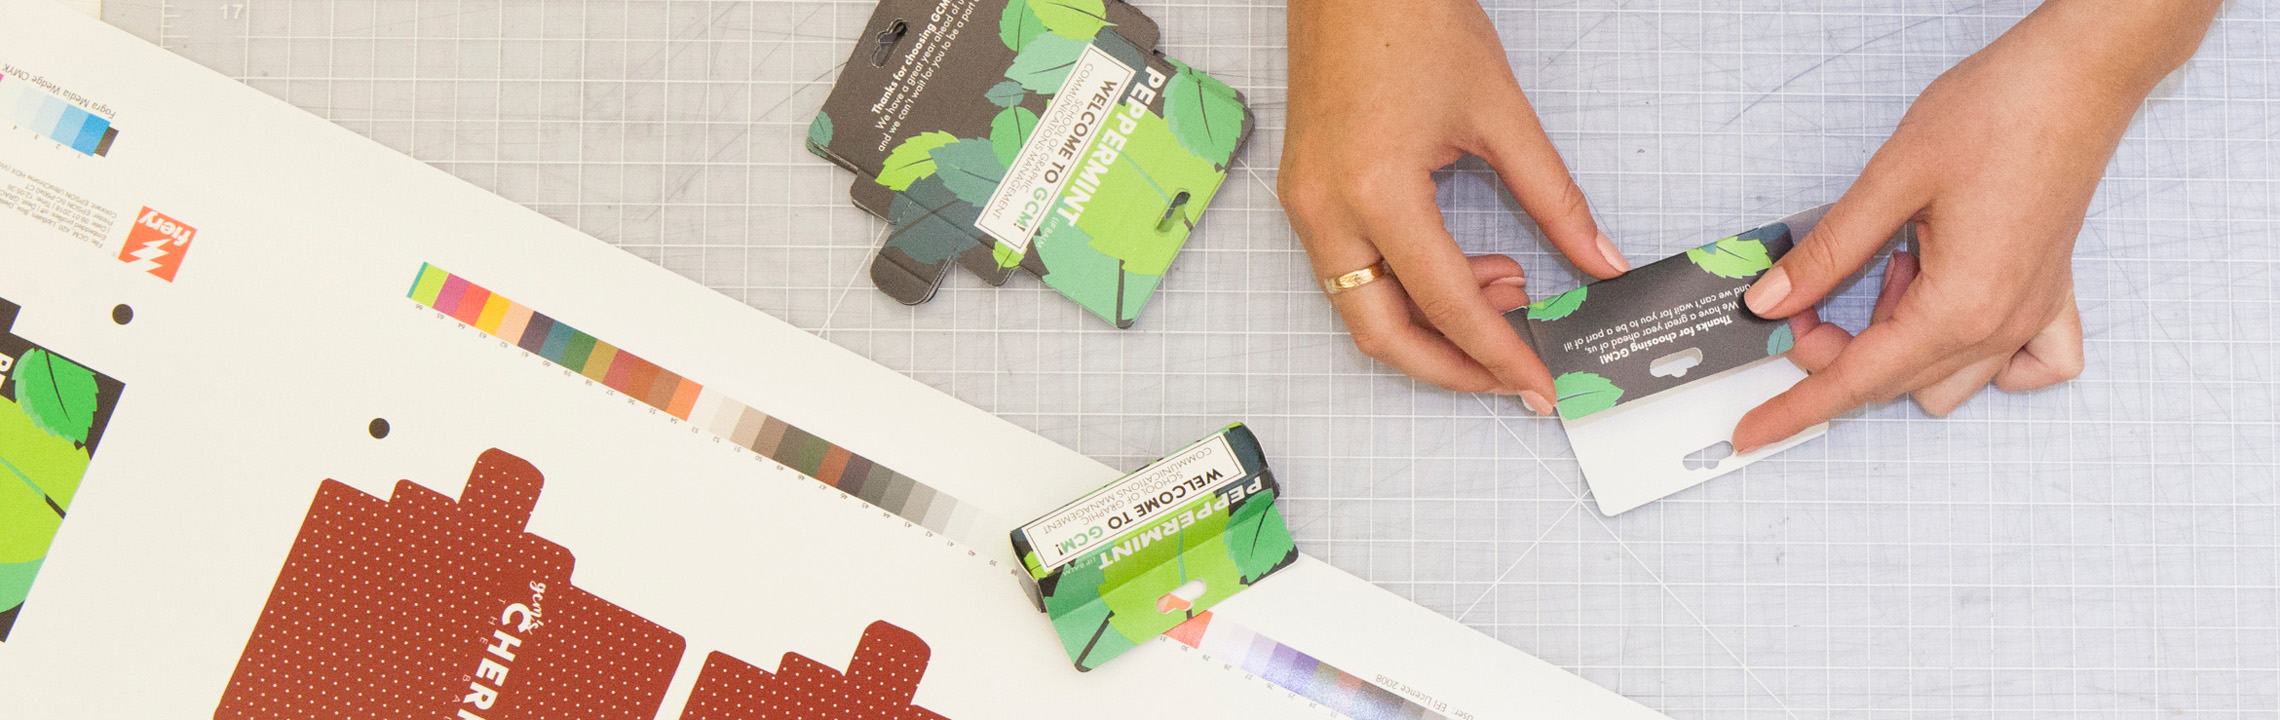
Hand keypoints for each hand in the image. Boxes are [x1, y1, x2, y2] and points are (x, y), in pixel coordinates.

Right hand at [1279, 0, 1629, 411]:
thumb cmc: (1411, 18)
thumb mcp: (1500, 114)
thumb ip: (1555, 198)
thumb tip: (1598, 259)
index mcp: (1375, 190)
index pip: (1444, 303)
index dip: (1498, 354)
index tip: (1538, 385)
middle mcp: (1326, 210)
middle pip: (1382, 334)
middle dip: (1452, 367)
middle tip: (1516, 373)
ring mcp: (1306, 206)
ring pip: (1361, 310)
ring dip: (1432, 324)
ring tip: (1508, 285)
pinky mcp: (1305, 196)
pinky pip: (1351, 273)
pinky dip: (1406, 289)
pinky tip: (1464, 265)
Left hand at [1732, 0, 2220, 451]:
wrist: (2078, 76)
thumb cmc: (1998, 114)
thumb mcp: (1889, 182)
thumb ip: (1827, 252)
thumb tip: (1771, 300)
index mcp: (1960, 305)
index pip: (1857, 380)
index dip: (1795, 407)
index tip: (1751, 430)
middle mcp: (2002, 324)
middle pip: (1894, 380)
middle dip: (1834, 351)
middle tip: (1800, 297)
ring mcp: (2033, 313)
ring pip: (1946, 379)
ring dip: (1897, 346)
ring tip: (1889, 269)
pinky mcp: (2051, 292)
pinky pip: (2024, 365)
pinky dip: (1978, 358)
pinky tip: (1945, 305)